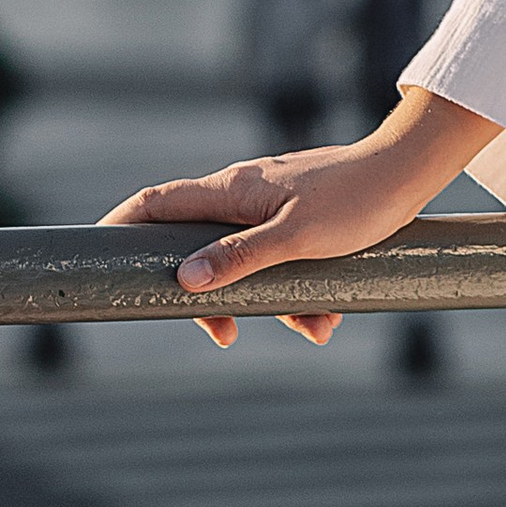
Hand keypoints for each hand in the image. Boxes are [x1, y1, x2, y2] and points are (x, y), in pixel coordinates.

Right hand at [102, 92, 492, 345]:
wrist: (410, 172)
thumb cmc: (356, 199)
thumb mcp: (296, 237)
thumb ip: (240, 258)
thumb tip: (184, 281)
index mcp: (232, 190)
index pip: (157, 203)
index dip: (120, 227)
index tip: (95, 254)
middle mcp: (243, 194)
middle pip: (197, 247)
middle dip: (209, 296)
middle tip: (222, 334)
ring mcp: (270, 206)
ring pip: (246, 263)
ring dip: (270, 303)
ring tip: (311, 330)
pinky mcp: (299, 218)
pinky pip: (281, 264)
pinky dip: (299, 295)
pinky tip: (328, 320)